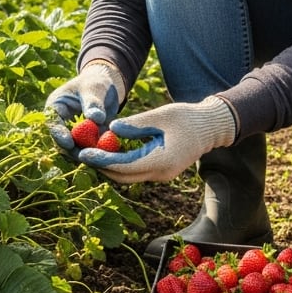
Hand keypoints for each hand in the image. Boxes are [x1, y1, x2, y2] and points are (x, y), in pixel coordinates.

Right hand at [45, 61, 126, 157]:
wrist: (107, 87)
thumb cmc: (96, 83)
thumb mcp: (94, 89)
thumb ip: (93, 104)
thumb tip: (97, 119)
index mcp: (55, 107)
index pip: (53, 123)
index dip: (59, 134)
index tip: (69, 143)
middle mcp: (61, 123)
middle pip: (61, 142)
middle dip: (73, 150)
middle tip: (87, 155)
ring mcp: (73, 134)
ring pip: (75, 149)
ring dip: (87, 154)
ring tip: (101, 155)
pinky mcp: (86, 141)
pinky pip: (89, 150)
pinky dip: (98, 153)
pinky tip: (109, 155)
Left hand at [80, 96, 235, 182]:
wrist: (211, 128)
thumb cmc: (187, 118)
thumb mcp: (160, 115)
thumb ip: (135, 124)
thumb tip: (110, 129)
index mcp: (161, 160)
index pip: (124, 166)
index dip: (102, 160)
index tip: (83, 152)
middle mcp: (160, 173)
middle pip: (122, 176)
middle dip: (100, 166)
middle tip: (80, 154)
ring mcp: (161, 175)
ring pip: (127, 176)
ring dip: (108, 167)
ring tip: (89, 153)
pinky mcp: (160, 171)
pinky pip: (135, 172)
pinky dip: (119, 165)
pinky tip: (107, 153)